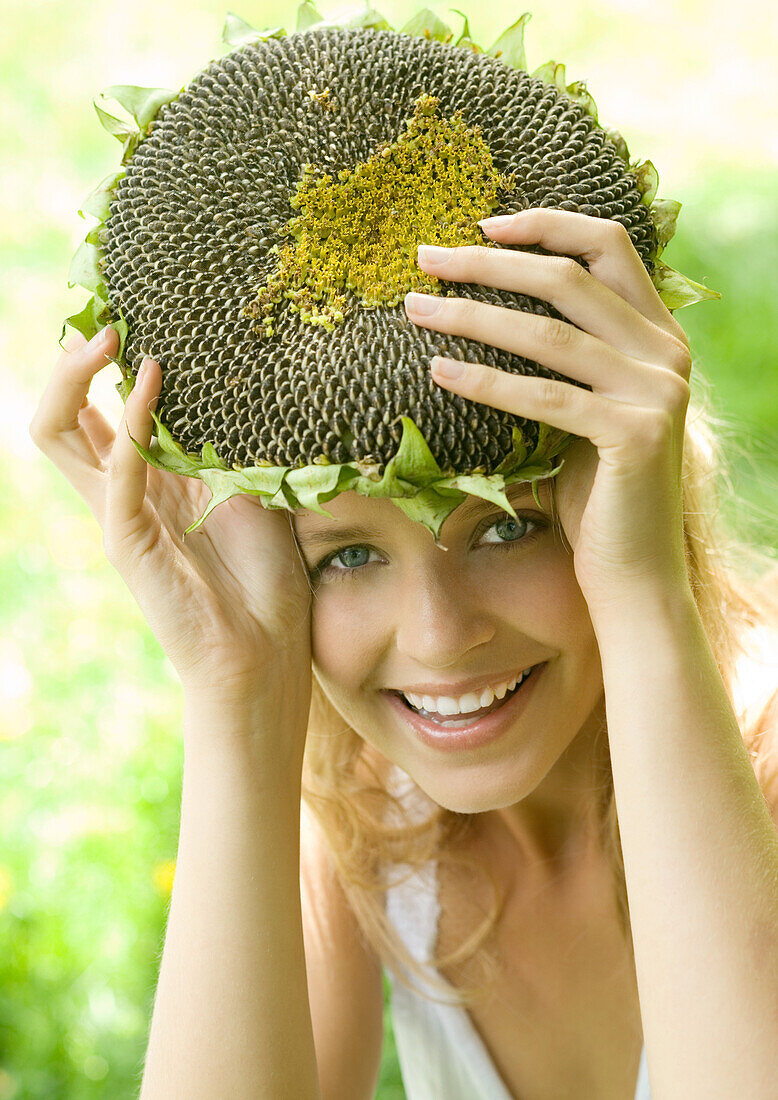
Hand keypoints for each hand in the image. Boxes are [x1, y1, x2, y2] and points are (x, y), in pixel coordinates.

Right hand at [30, 330, 312, 737]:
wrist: (267, 648)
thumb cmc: (268, 576)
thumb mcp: (253, 487)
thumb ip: (230, 440)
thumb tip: (238, 379)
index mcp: (150, 479)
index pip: (98, 411)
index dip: (100, 364)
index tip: (134, 316)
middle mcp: (123, 491)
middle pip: (62, 415)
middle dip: (70, 363)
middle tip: (105, 320)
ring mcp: (119, 514)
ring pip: (57, 433)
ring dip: (73, 379)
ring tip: (106, 337)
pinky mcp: (127, 541)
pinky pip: (115, 471)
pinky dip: (131, 420)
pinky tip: (152, 379)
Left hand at [405, 209, 692, 610]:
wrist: (632, 571)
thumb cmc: (595, 490)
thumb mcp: (584, 408)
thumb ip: (566, 357)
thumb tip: (488, 305)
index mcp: (658, 334)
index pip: (609, 244)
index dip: (545, 225)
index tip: (480, 225)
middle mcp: (667, 353)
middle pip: (569, 278)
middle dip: (488, 262)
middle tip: (423, 258)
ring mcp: (658, 392)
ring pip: (549, 333)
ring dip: (471, 315)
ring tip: (414, 308)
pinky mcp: (637, 434)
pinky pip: (545, 398)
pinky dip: (485, 381)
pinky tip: (437, 372)